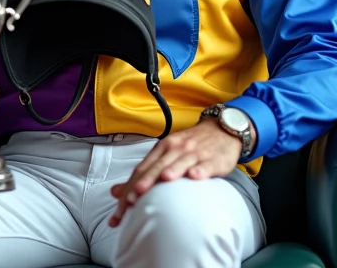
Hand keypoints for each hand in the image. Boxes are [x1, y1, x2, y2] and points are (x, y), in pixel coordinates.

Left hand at [108, 118, 242, 226]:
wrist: (221, 130)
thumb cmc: (190, 146)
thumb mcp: (165, 154)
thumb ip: (143, 173)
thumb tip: (115, 192)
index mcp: (162, 148)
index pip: (143, 169)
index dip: (131, 186)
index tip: (122, 205)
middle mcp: (176, 149)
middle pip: (158, 166)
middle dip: (146, 181)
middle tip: (135, 196)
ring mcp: (195, 153)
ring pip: (181, 162)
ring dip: (172, 170)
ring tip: (164, 179)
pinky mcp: (213, 159)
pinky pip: (206, 165)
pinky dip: (200, 170)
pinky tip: (195, 176)